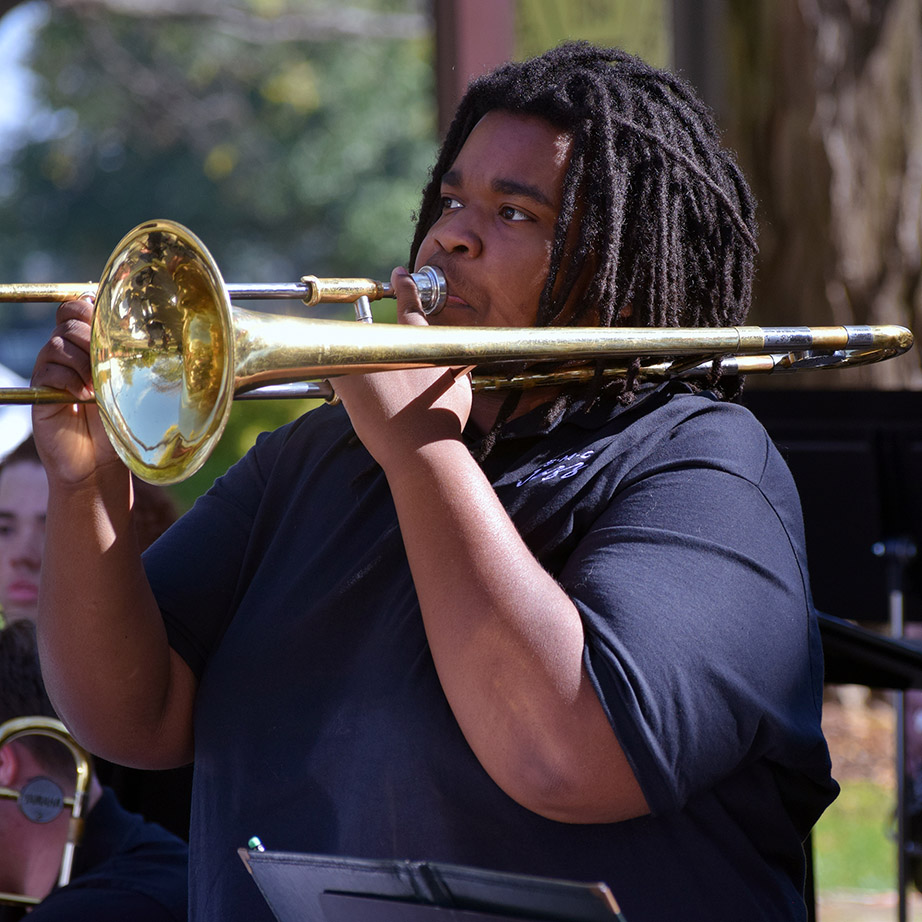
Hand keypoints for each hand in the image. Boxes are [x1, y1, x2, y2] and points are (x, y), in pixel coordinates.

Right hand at [30, 296, 122, 484]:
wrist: (100, 462)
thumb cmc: (121, 423)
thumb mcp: (129, 385)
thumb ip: (125, 356)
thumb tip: (129, 327)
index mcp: (90, 345)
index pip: (79, 307)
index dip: (90, 309)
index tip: (110, 331)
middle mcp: (69, 353)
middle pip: (69, 320)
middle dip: (91, 338)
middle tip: (106, 367)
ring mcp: (53, 370)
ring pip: (58, 343)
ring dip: (82, 362)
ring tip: (97, 387)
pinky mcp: (41, 390)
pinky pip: (48, 370)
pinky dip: (68, 380)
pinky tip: (83, 397)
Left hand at [333, 268, 472, 467]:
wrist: (420, 446)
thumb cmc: (442, 420)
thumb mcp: (460, 385)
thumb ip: (455, 366)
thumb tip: (465, 362)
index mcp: (420, 340)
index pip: (410, 303)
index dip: (404, 286)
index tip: (399, 273)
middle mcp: (391, 341)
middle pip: (375, 330)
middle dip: (376, 348)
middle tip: (382, 375)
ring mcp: (364, 356)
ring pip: (353, 349)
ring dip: (357, 363)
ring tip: (370, 393)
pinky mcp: (344, 377)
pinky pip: (332, 368)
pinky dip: (336, 377)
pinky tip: (346, 395)